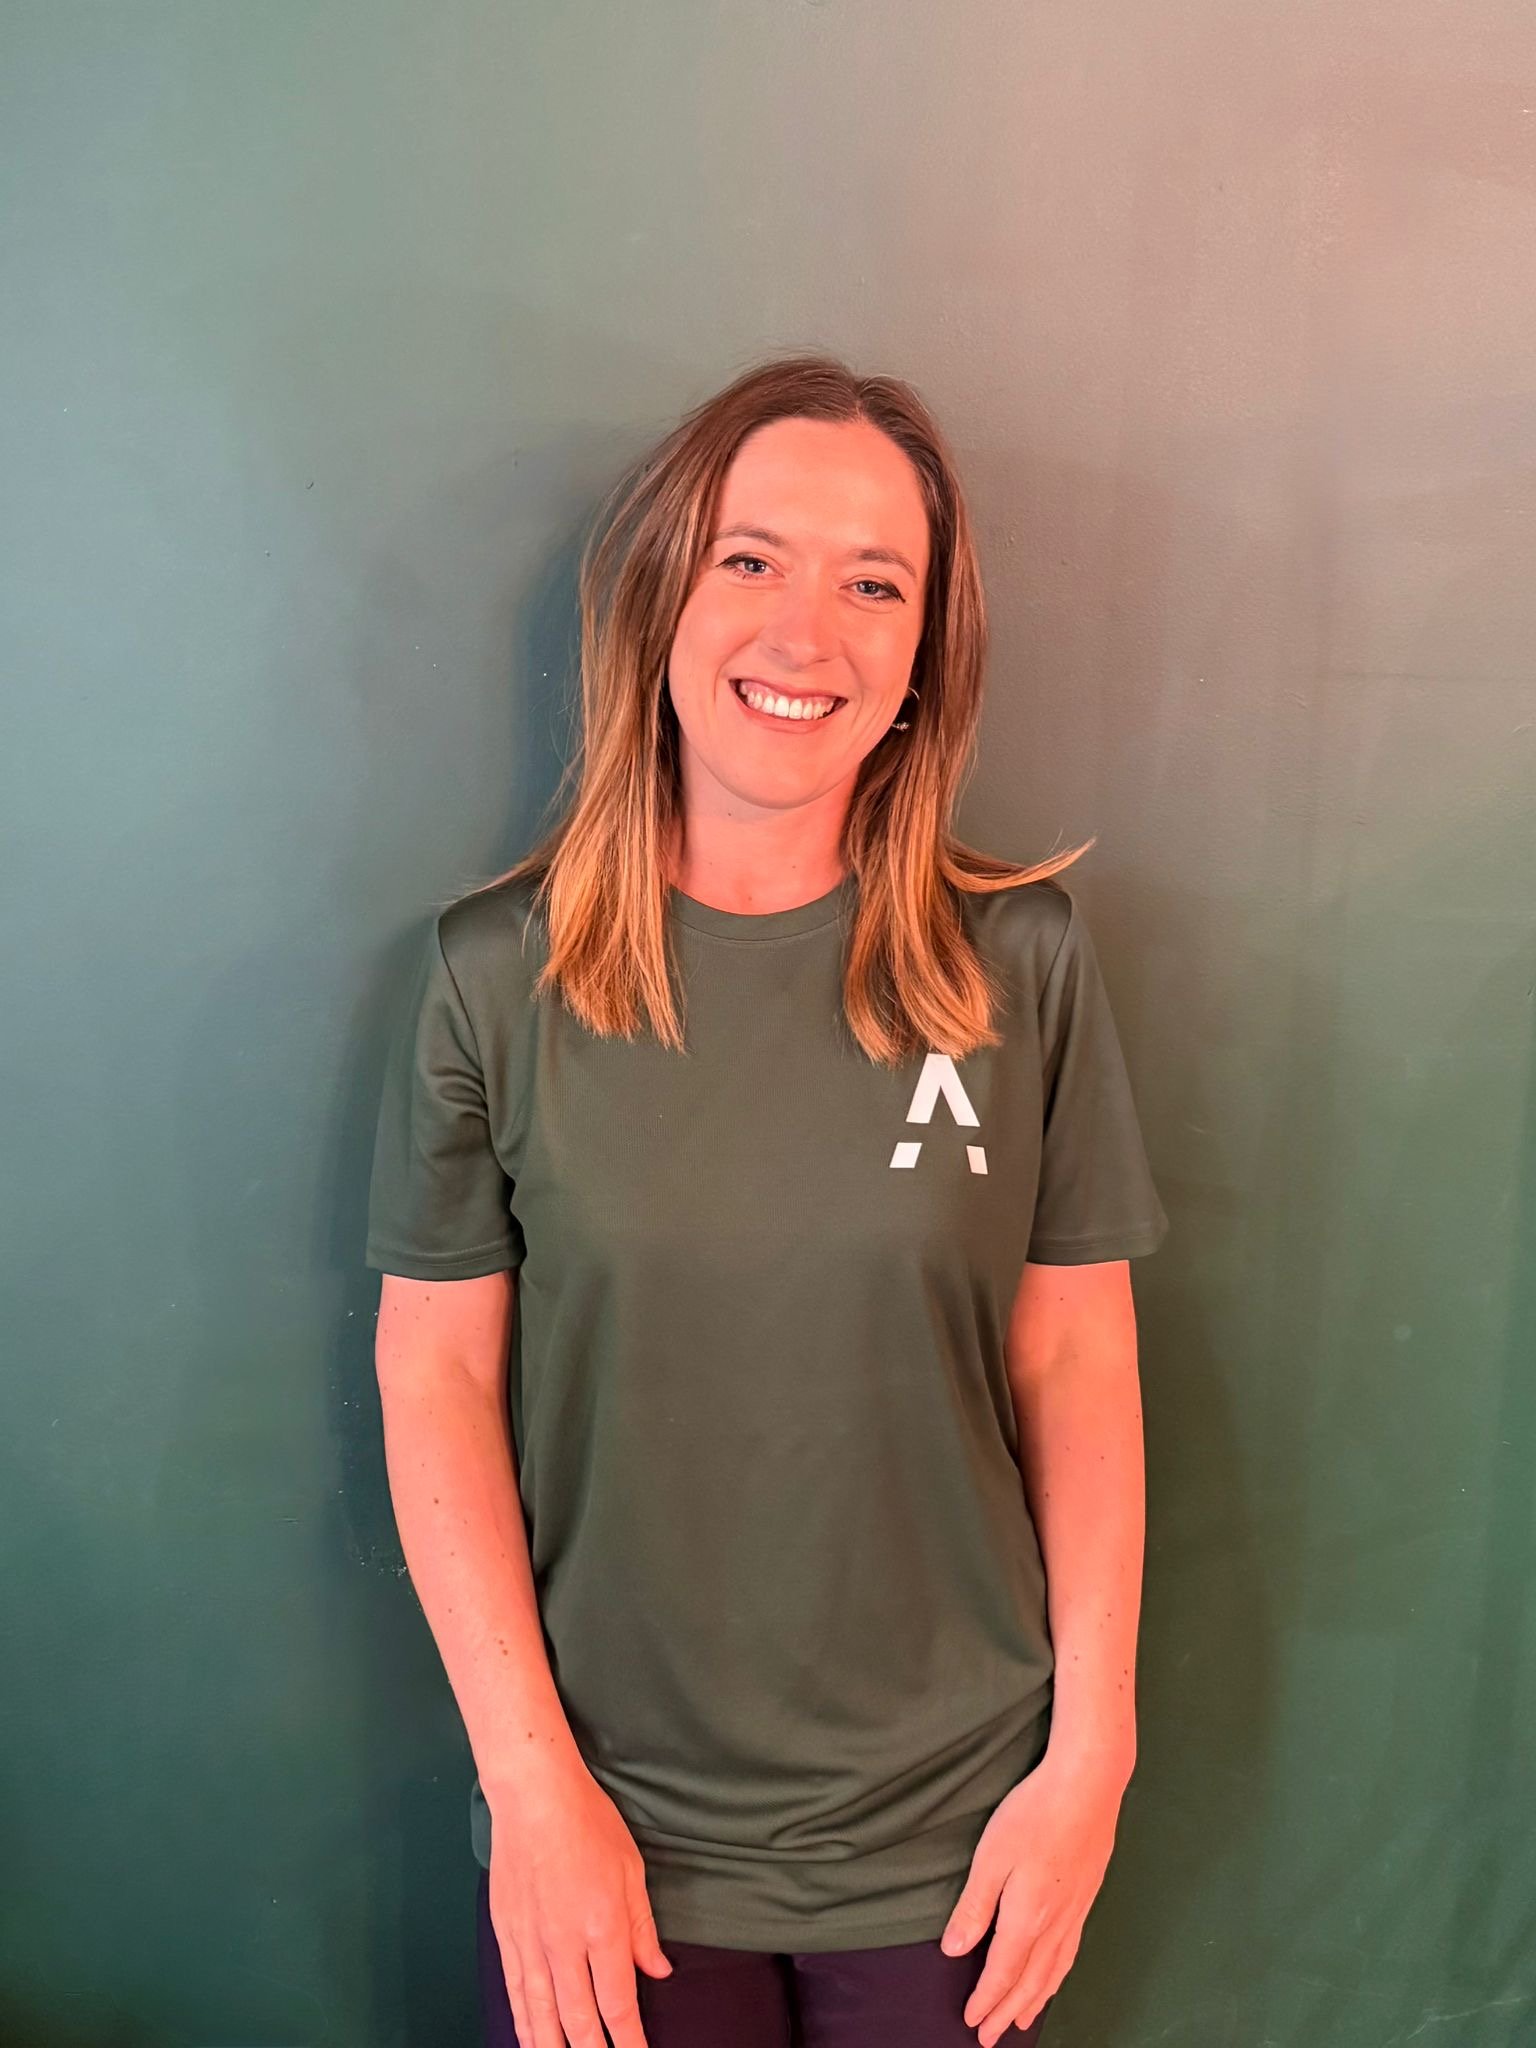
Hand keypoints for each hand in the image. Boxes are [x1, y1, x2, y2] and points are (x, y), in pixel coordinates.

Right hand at [485, 1759, 672, 2047]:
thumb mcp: (631, 1870)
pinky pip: (515, 1990)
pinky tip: (530, 2038)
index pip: (618, 2003)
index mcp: (603, 1927)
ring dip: (554, 2047)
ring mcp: (531, 1941)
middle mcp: (565, 1943)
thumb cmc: (589, 1823)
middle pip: (579, 2020)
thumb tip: (658, 1971)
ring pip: (541, 2014)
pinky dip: (523, 2021)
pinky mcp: (507, 1934)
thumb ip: (642, 1928)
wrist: (534, 1796)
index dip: (630, 2040)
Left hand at [939, 1747, 1128, 2044]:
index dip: (987, 2000)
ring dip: (1036, 2000)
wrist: (1089, 1785)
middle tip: (991, 2037)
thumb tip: (954, 1951)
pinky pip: (1071, 1953)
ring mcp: (1076, 1912)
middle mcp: (1055, 1924)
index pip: (1003, 1972)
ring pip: (1054, 1971)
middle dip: (1009, 2011)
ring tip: (1023, 2021)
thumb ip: (974, 1907)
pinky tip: (1056, 1975)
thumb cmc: (1034, 1814)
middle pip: (1030, 1981)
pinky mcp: (1088, 1896)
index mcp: (1027, 1918)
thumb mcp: (991, 1856)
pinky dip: (1059, 1976)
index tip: (972, 2022)